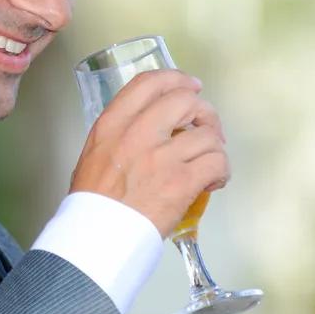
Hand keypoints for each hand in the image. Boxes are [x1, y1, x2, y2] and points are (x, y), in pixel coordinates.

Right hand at [69, 69, 230, 238]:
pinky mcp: (181, 182)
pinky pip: (217, 162)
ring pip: (207, 134)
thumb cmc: (93, 201)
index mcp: (113, 124)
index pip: (149, 83)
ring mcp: (162, 157)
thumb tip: (151, 127)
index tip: (190, 86)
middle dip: (203, 112)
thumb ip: (120, 132)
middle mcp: (138, 133)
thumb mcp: (94, 152)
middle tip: (205, 127)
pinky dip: (221, 170)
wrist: (98, 234)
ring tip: (209, 162)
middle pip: (185, 100)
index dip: (176, 79)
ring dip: (215, 147)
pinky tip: (212, 181)